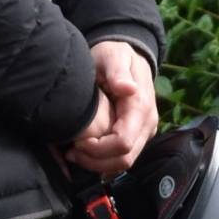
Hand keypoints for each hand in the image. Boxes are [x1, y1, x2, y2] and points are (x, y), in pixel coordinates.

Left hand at [65, 41, 158, 176]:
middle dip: (95, 161)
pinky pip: (121, 158)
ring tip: (74, 153)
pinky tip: (84, 152)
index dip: (99, 149)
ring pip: (123, 163)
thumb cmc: (114, 55)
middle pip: (124, 159)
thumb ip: (117, 71)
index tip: (77, 142)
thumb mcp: (113, 55)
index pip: (123, 143)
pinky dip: (102, 161)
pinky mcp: (136, 136)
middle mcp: (147, 124)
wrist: (126, 57)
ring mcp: (143, 132)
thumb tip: (128, 89)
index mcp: (141, 107)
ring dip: (97, 164)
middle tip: (71, 152)